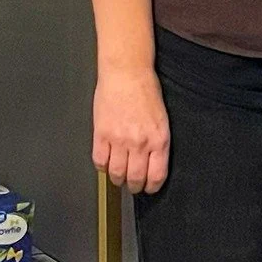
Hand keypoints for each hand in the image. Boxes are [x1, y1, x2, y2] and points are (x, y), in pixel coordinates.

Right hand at [94, 66, 170, 192]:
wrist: (127, 72)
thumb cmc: (145, 90)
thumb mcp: (161, 119)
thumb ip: (157, 142)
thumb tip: (152, 162)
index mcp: (159, 139)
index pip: (156, 175)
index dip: (152, 187)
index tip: (149, 188)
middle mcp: (140, 143)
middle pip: (135, 178)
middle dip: (134, 186)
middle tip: (132, 185)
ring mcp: (119, 140)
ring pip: (116, 173)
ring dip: (117, 179)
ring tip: (118, 177)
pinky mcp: (101, 134)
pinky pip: (99, 161)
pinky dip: (102, 166)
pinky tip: (105, 162)